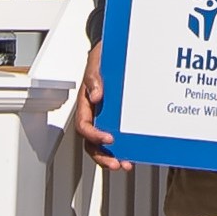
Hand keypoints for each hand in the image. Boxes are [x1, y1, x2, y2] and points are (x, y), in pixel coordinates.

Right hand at [75, 40, 122, 167]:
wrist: (116, 50)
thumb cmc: (103, 56)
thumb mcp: (96, 62)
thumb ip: (93, 77)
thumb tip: (96, 95)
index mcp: (86, 103)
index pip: (84, 125)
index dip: (94, 135)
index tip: (108, 138)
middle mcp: (94, 114)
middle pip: (91, 142)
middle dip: (102, 155)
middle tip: (115, 163)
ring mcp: (105, 118)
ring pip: (103, 144)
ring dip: (112, 157)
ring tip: (124, 165)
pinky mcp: (118, 118)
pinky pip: (119, 137)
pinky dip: (124, 148)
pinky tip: (133, 154)